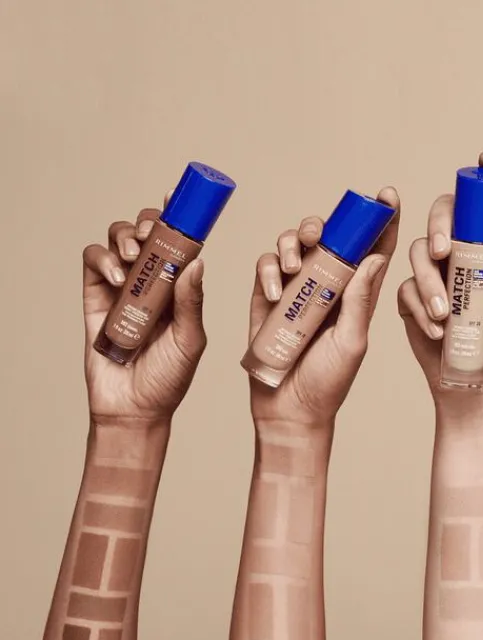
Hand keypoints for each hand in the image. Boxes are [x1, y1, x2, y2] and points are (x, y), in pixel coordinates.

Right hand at [82, 193, 206, 423]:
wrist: (134, 407)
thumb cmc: (169, 378)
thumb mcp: (190, 340)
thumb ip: (191, 303)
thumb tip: (198, 262)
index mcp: (179, 288)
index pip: (180, 244)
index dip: (178, 218)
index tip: (179, 198)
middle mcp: (151, 282)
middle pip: (146, 233)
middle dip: (149, 224)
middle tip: (153, 236)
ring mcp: (122, 287)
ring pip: (118, 240)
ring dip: (126, 238)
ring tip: (137, 259)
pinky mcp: (95, 297)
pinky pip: (92, 261)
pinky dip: (103, 258)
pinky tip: (119, 276)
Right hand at [248, 187, 400, 427]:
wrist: (290, 410)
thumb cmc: (328, 382)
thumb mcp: (352, 342)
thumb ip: (361, 301)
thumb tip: (376, 257)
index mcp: (358, 294)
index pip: (374, 248)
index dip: (381, 219)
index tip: (386, 194)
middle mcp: (328, 285)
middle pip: (329, 237)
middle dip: (325, 224)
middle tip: (321, 234)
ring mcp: (297, 289)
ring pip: (294, 244)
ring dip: (292, 242)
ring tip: (294, 264)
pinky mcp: (267, 297)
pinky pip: (265, 266)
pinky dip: (268, 270)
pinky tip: (276, 293)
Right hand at [397, 152, 482, 410]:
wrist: (477, 386)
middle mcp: (461, 255)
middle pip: (442, 216)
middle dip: (439, 226)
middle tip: (445, 252)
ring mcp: (434, 277)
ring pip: (418, 253)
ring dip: (428, 281)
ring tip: (443, 314)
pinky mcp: (412, 300)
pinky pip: (406, 288)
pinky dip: (419, 307)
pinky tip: (436, 330)